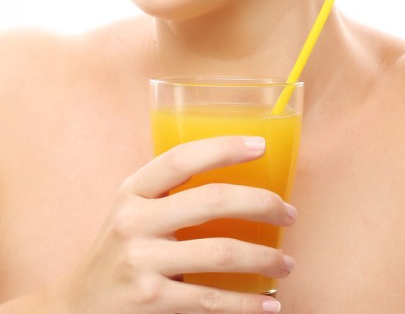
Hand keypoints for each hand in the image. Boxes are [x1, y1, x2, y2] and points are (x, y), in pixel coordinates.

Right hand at [61, 137, 293, 312]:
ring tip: (286, 263)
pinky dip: (247, 304)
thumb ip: (169, 193)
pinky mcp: (150, 301)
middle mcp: (134, 221)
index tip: (260, 145)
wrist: (78, 305)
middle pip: (211, 200)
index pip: (182, 158)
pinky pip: (211, 300)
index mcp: (133, 190)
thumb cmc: (120, 249)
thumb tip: (239, 179)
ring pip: (220, 252)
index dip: (223, 147)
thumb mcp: (132, 210)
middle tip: (289, 213)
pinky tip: (270, 304)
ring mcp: (141, 262)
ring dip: (264, 258)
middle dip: (261, 203)